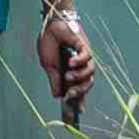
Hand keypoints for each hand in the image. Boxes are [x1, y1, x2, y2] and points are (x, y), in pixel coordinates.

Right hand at [38, 4, 93, 118]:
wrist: (50, 25)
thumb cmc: (49, 43)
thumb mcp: (48, 66)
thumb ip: (55, 80)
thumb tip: (57, 95)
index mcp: (71, 72)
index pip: (78, 88)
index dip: (79, 100)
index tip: (78, 113)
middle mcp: (80, 67)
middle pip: (86, 84)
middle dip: (80, 91)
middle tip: (70, 95)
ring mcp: (84, 57)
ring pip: (90, 73)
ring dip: (79, 77)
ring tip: (67, 75)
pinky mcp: (85, 47)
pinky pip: (88, 58)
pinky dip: (80, 61)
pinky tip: (71, 61)